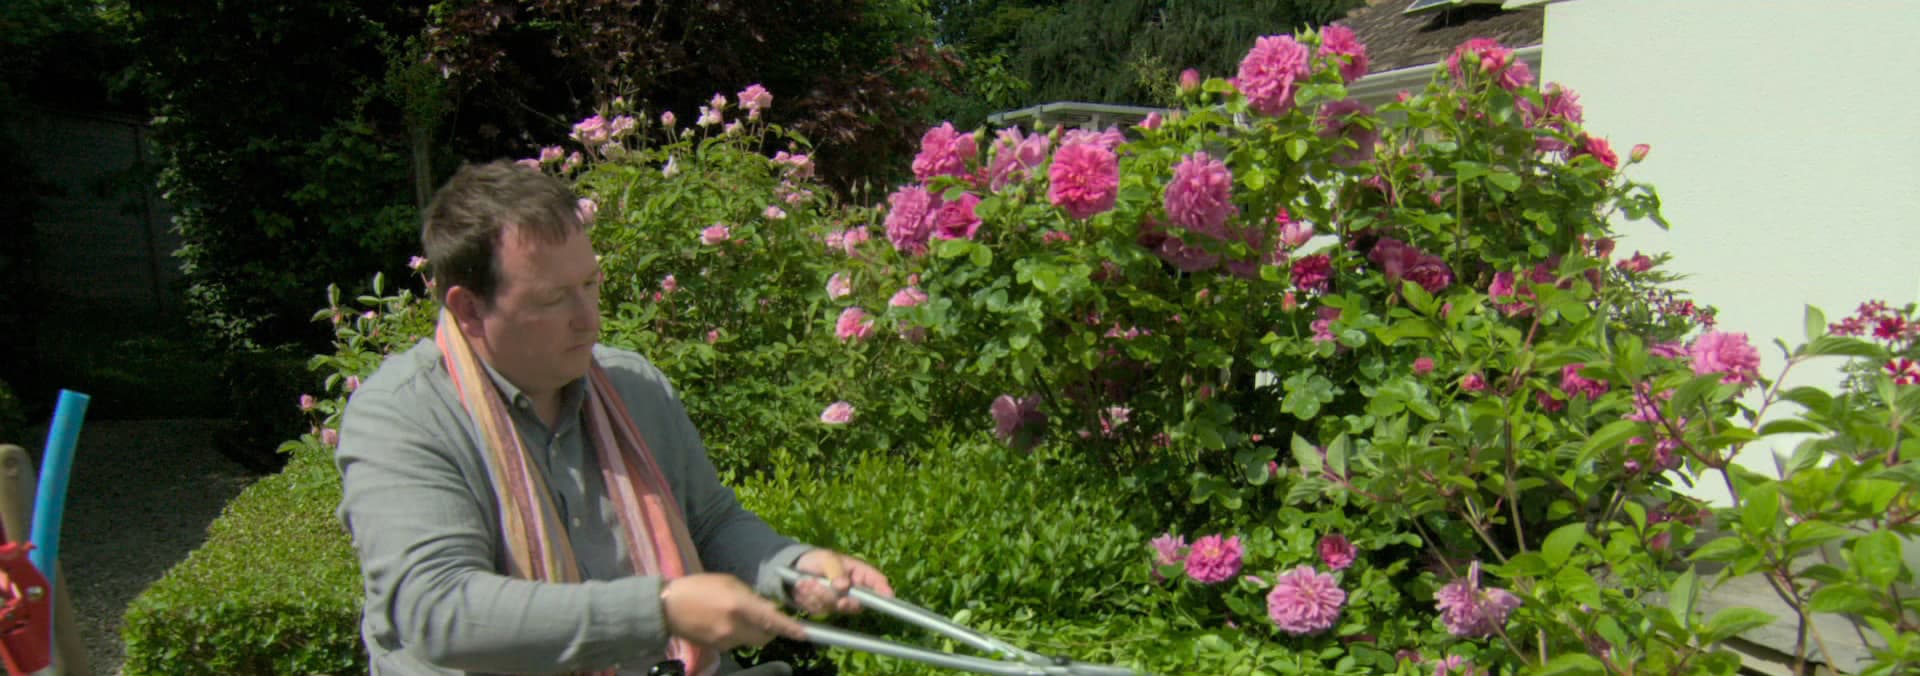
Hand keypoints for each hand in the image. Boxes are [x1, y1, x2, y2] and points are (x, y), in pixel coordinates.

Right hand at [660, 573, 805, 650]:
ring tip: (738, 614)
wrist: (668, 607)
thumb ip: (751, 597)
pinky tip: (725, 621)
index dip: (790, 628)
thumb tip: (770, 610)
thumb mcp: (728, 582)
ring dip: (754, 630)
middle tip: (766, 617)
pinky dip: (739, 634)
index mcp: (739, 606)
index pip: (772, 621)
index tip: (804, 633)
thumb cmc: (699, 587)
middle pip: (766, 636)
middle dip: (771, 629)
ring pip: (752, 640)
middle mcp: (734, 627)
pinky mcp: (718, 648)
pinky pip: (737, 643)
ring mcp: (725, 640)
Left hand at [791, 549, 892, 615]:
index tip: (887, 597)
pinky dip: (810, 600)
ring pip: (835, 607)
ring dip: (818, 595)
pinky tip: (803, 587)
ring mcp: (841, 600)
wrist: (797, 567)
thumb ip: (836, 571)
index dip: (884, 590)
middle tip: (831, 595)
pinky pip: (821, 610)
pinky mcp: (826, 608)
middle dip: (840, 600)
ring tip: (807, 581)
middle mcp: (854, 590)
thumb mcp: (827, 559)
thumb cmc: (818, 559)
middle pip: (857, 604)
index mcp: (860, 573)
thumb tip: (844, 586)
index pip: (877, 582)